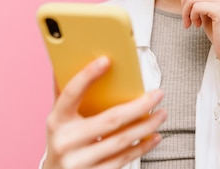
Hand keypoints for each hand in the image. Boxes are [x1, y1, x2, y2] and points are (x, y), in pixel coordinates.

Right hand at [43, 57, 166, 168]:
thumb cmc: (62, 141)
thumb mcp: (59, 118)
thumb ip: (65, 92)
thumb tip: (65, 60)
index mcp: (57, 121)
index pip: (70, 94)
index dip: (87, 76)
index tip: (106, 60)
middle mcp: (66, 141)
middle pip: (110, 120)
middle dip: (139, 106)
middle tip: (157, 94)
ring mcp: (80, 161)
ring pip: (122, 140)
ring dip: (147, 125)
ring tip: (161, 113)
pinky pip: (124, 158)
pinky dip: (143, 146)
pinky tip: (154, 136)